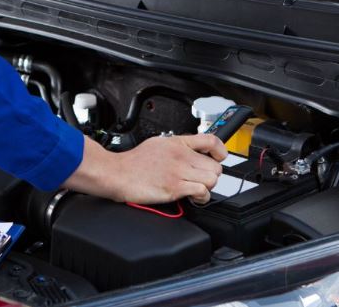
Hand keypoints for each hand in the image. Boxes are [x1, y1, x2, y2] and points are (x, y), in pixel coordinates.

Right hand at [62, 134, 226, 204]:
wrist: (117, 173)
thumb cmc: (133, 162)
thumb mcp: (157, 144)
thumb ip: (176, 147)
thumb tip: (191, 152)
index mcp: (176, 142)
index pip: (210, 140)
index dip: (221, 150)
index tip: (219, 157)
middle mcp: (180, 155)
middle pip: (215, 166)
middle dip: (210, 175)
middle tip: (200, 179)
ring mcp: (178, 171)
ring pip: (212, 179)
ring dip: (207, 187)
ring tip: (196, 190)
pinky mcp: (174, 187)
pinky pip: (202, 192)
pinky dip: (201, 198)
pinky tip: (192, 197)